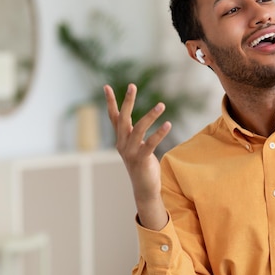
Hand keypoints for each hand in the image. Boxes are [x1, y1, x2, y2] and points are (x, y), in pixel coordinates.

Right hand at [104, 83, 170, 229]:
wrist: (144, 189)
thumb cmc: (143, 165)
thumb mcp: (136, 147)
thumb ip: (134, 135)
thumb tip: (137, 122)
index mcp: (121, 139)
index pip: (114, 117)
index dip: (110, 102)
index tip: (106, 86)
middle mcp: (122, 144)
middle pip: (123, 118)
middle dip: (127, 101)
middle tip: (132, 85)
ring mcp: (130, 152)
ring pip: (139, 129)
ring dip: (151, 115)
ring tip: (162, 105)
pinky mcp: (141, 160)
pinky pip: (150, 143)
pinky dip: (159, 133)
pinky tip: (168, 124)